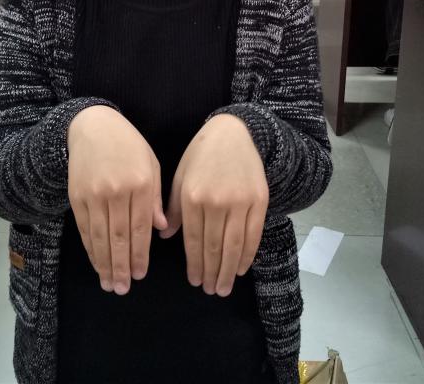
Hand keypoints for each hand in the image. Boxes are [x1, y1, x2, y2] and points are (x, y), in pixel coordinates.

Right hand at [67, 106, 166, 294]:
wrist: (92, 126)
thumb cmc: (129, 145)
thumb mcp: (151, 164)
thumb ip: (157, 197)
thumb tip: (160, 229)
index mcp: (141, 183)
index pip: (141, 227)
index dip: (140, 254)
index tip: (141, 275)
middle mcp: (117, 190)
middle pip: (119, 236)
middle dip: (121, 266)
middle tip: (124, 289)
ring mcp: (94, 194)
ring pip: (100, 236)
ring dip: (104, 263)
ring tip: (109, 284)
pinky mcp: (76, 196)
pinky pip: (85, 228)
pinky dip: (90, 248)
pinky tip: (96, 262)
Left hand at [161, 114, 267, 296]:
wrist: (234, 132)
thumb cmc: (201, 155)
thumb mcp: (179, 177)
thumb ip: (173, 208)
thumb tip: (163, 236)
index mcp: (193, 197)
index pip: (193, 240)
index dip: (194, 264)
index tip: (195, 281)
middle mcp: (216, 202)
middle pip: (214, 247)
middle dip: (212, 273)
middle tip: (211, 291)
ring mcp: (240, 202)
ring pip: (234, 246)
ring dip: (229, 270)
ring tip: (224, 287)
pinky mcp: (259, 200)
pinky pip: (254, 234)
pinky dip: (248, 255)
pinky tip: (242, 268)